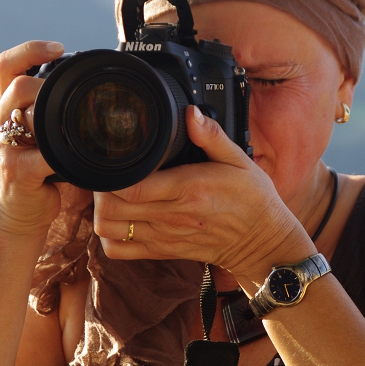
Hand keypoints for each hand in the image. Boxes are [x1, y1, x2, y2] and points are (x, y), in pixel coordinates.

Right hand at [0, 40, 65, 236]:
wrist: (25, 213)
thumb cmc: (41, 172)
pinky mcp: (17, 171)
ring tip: (79, 122)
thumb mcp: (45, 135)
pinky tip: (79, 154)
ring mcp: (5, 147)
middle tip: (77, 95)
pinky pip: (42, 153)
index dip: (30, 50)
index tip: (59, 47)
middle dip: (49, 86)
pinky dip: (64, 152)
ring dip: (54, 114)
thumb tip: (98, 91)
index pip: (6, 66)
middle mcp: (0, 123)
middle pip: (18, 86)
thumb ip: (57, 113)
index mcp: (8, 109)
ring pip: (25, 114)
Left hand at [92, 105, 314, 282]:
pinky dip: (109, 236)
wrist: (262, 240)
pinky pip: (118, 251)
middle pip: (111, 206)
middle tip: (110, 173)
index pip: (132, 185)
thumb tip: (191, 113)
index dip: (114, 173)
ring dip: (102, 210)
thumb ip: (212, 136)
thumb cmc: (252, 198)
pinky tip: (120, 219)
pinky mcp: (163, 251)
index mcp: (188, 188)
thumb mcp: (239, 160)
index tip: (116, 159)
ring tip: (113, 194)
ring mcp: (165, 237)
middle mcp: (173, 215)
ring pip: (109, 228)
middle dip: (102, 188)